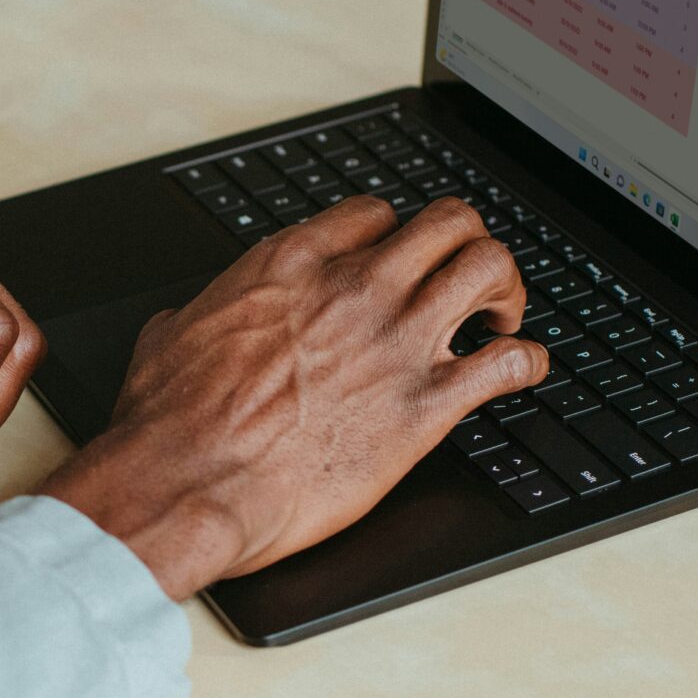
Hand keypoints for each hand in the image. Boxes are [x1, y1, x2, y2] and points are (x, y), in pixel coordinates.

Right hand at [40, 195, 546, 598]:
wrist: (187, 483)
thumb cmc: (170, 422)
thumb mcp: (171, 336)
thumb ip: (201, 314)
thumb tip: (189, 321)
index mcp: (292, 265)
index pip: (375, 214)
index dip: (394, 235)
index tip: (397, 261)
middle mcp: (355, 289)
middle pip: (449, 222)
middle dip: (467, 245)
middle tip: (464, 282)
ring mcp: (396, 343)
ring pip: (491, 268)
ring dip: (506, 289)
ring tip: (499, 318)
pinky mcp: (424, 408)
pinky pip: (508, 363)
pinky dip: (527, 362)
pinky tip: (520, 371)